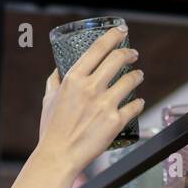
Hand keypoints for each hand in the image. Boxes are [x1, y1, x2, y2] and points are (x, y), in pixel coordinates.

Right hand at [37, 25, 145, 178]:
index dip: (113, 36)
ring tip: (138, 76)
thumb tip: (58, 70)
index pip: (98, 48)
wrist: (58, 156)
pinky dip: (138, 103)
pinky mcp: (115, 122)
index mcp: (73, 79)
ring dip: (137, 75)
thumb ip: (54, 82)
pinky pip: (135, 106)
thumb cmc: (51, 129)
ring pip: (131, 80)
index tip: (121, 31)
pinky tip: (138, 102)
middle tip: (132, 54)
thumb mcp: (48, 100)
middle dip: (129, 53)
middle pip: (118, 59)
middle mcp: (91, 88)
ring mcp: (105, 105)